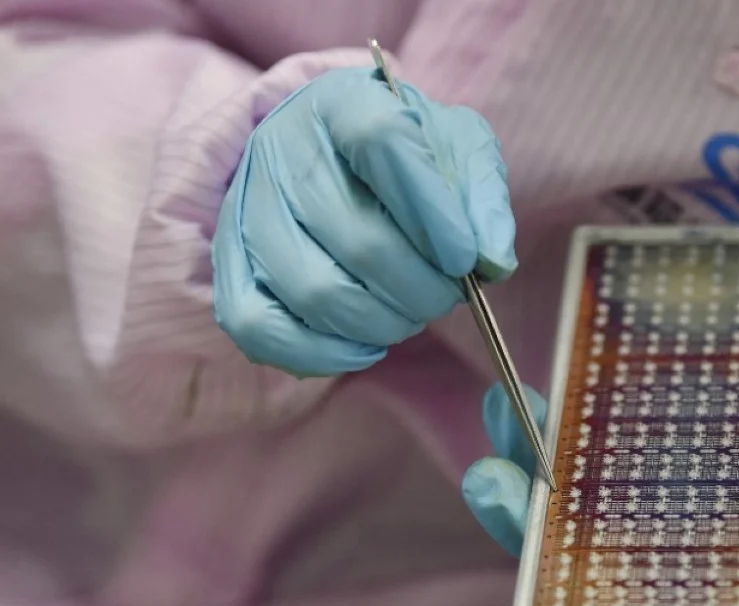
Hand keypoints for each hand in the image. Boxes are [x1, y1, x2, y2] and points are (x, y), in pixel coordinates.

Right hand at [211, 66, 516, 375]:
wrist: (337, 158)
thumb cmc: (409, 156)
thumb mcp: (458, 152)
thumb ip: (482, 198)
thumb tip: (493, 263)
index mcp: (342, 103)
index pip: (381, 141)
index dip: (432, 210)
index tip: (466, 259)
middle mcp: (281, 151)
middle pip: (358, 239)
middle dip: (423, 288)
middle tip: (448, 295)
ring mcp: (246, 210)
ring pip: (316, 292)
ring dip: (384, 322)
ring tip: (411, 313)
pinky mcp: (229, 266)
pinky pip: (259, 328)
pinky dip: (324, 354)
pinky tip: (367, 345)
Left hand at [462, 379, 738, 605]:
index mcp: (730, 573)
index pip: (640, 591)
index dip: (584, 579)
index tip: (535, 554)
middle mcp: (690, 539)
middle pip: (594, 541)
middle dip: (535, 514)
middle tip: (491, 480)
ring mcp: (677, 488)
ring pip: (593, 484)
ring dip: (541, 452)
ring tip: (505, 407)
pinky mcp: (675, 439)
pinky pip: (614, 429)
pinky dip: (579, 408)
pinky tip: (550, 378)